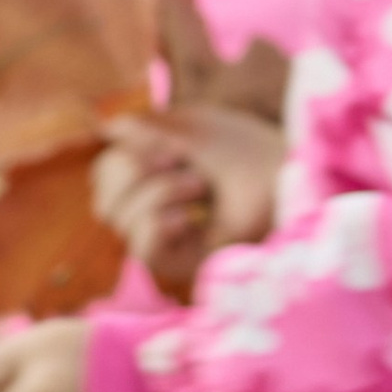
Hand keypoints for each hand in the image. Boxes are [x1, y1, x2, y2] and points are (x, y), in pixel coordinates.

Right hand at [93, 107, 284, 295]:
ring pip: (118, 221)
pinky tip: (190, 218)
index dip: (123, 158)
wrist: (287, 181)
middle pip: (104, 199)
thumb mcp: (192, 128)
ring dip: (156, 192)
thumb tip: (105, 128)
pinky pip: (142, 250)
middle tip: (178, 161)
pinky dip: (159, 225)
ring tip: (199, 186)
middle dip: (133, 172)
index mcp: (155, 178)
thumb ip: (146, 127)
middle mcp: (156, 211)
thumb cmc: (249, 152)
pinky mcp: (183, 263)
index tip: (165, 145)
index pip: (106, 175)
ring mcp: (169, 240)